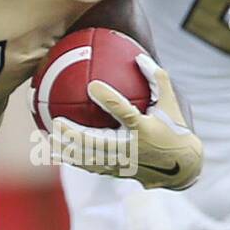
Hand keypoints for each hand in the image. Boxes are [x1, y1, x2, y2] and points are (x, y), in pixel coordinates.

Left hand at [50, 54, 201, 190]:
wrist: (180, 168)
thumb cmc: (174, 128)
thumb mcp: (170, 102)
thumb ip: (156, 78)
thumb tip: (138, 56)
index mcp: (144, 128)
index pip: (124, 112)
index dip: (108, 99)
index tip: (92, 85)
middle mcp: (131, 148)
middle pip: (98, 142)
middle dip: (76, 134)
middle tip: (57, 122)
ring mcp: (122, 163)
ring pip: (89, 158)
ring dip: (68, 150)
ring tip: (49, 140)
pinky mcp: (115, 172)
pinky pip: (89, 166)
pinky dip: (72, 160)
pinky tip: (56, 151)